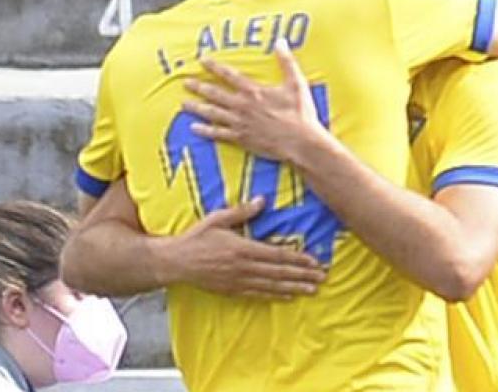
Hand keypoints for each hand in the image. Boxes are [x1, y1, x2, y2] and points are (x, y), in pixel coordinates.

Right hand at [174, 197, 325, 298]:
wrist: (176, 262)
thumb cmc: (197, 238)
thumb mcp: (218, 219)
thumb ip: (241, 211)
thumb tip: (262, 201)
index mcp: (243, 248)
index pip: (277, 255)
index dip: (298, 259)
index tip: (315, 262)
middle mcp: (244, 267)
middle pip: (279, 272)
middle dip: (302, 276)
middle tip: (322, 279)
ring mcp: (238, 281)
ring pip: (272, 286)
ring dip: (294, 287)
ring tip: (311, 290)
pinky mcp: (232, 290)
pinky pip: (258, 294)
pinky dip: (275, 295)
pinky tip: (288, 296)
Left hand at [183, 39, 325, 162]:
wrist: (300, 142)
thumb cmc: (300, 113)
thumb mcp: (296, 83)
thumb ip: (286, 62)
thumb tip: (280, 42)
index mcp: (254, 91)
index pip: (229, 75)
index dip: (214, 67)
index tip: (202, 60)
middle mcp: (243, 106)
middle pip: (215, 94)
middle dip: (199, 87)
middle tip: (185, 82)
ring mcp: (240, 123)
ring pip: (213, 113)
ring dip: (197, 107)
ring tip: (183, 104)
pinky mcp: (241, 138)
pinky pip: (218, 133)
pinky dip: (205, 130)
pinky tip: (194, 128)